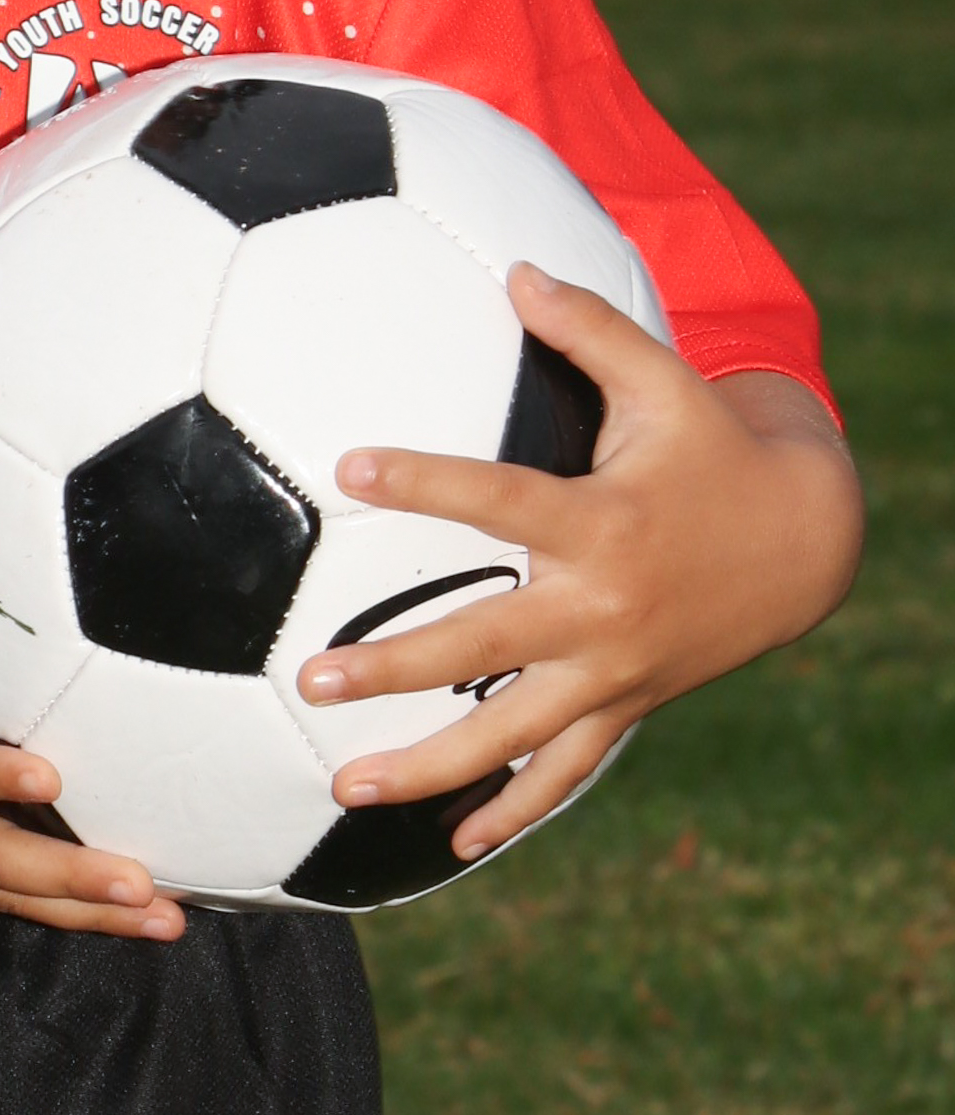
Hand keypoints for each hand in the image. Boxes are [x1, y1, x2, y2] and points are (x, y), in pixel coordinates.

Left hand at [294, 262, 862, 861]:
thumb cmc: (713, 448)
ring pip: (511, 735)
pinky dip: (513, 811)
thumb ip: (587, 326)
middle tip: (312, 679)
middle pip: (482, 646)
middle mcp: (600, 609)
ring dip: (428, 767)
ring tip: (346, 786)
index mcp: (600, 523)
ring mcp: (612, 672)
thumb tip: (517, 268)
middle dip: (395, 667)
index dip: (424, 479)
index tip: (348, 465)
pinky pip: (566, 774)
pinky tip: (452, 846)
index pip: (497, 499)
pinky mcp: (626, 707)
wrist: (802, 543)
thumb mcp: (663, 379)